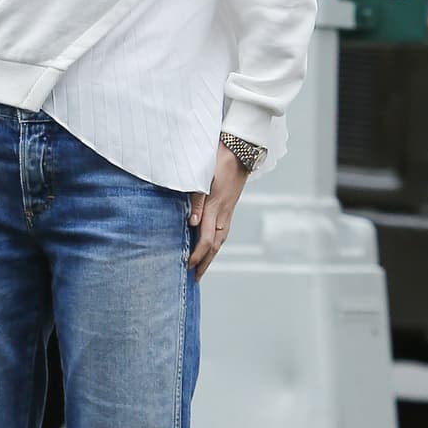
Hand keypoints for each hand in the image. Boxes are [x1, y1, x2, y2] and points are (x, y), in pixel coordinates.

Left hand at [187, 143, 248, 280]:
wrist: (240, 150)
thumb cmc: (218, 160)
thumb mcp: (202, 178)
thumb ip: (196, 201)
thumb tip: (192, 225)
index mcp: (215, 207)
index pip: (206, 240)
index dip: (196, 255)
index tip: (186, 265)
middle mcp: (223, 213)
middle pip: (215, 245)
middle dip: (204, 263)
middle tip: (195, 278)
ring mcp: (228, 211)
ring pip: (220, 240)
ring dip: (211, 255)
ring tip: (202, 267)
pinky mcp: (229, 207)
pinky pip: (223, 231)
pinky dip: (216, 243)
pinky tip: (211, 246)